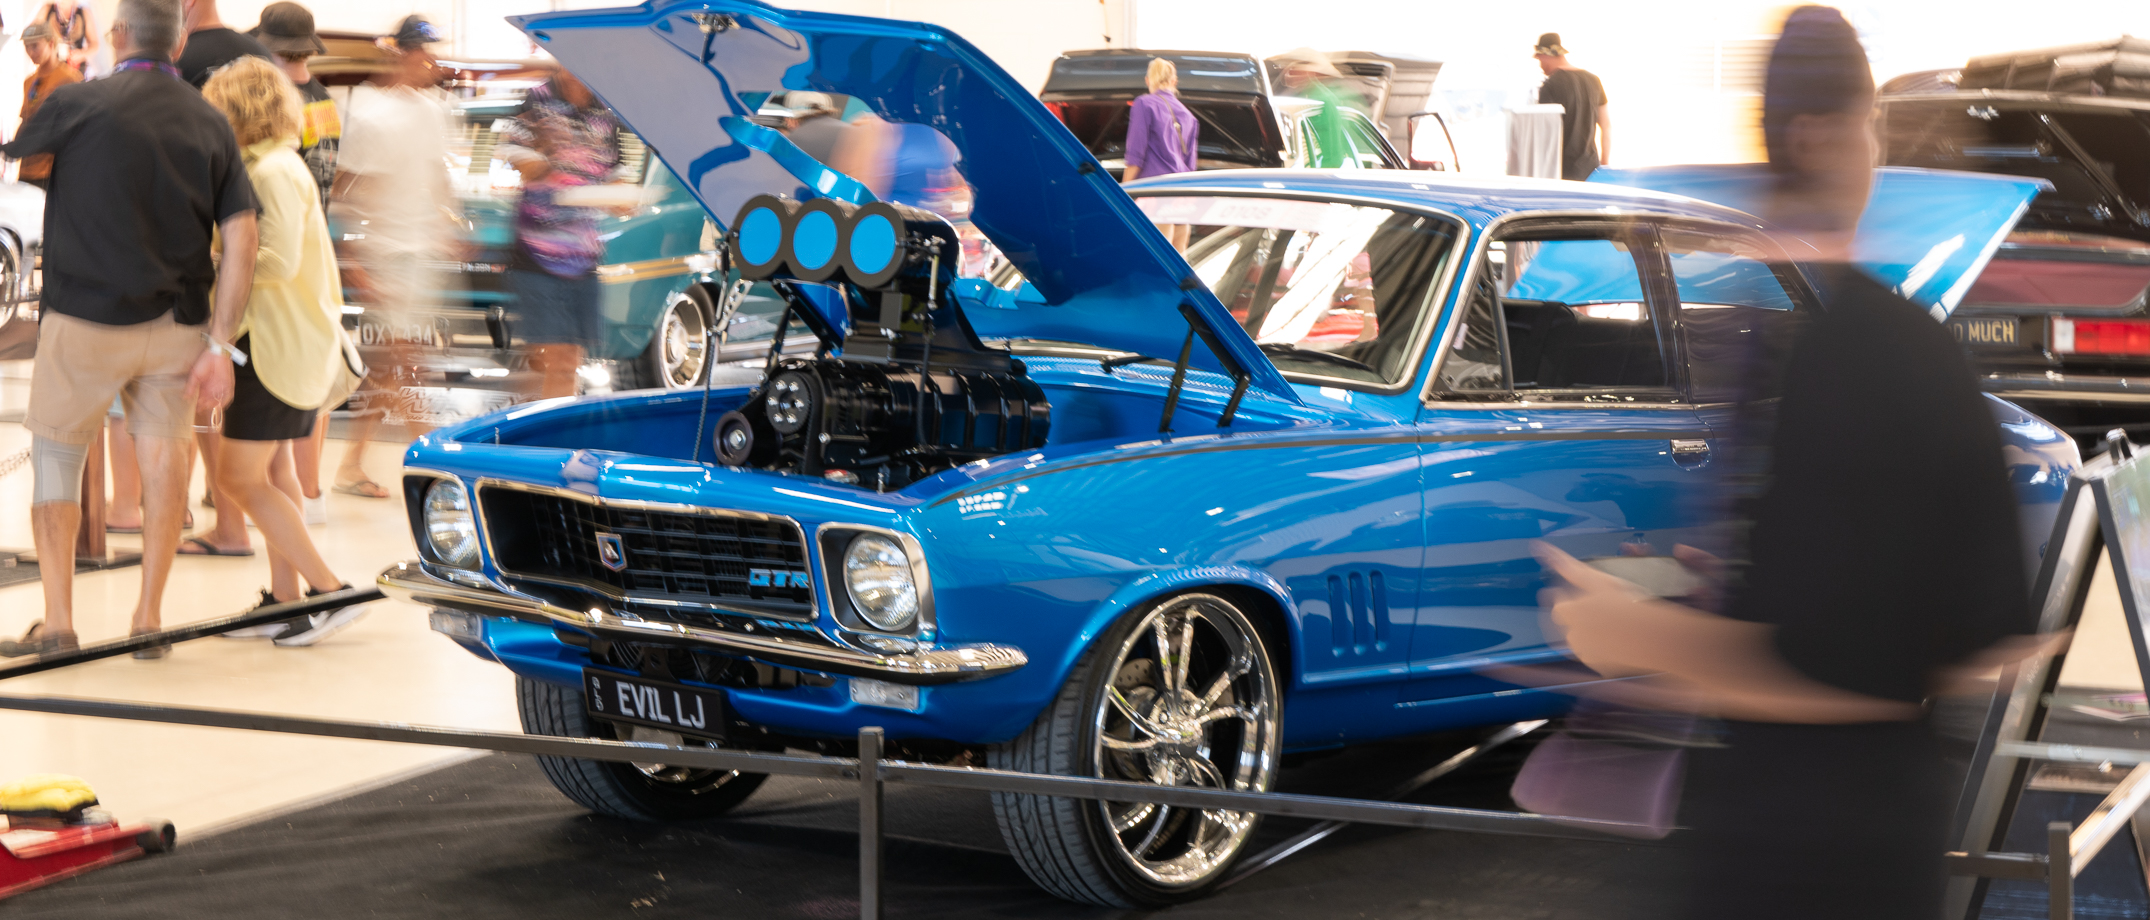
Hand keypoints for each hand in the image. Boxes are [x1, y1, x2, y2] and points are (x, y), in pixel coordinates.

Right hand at [186, 348, 233, 407]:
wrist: (216, 354)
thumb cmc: (204, 362)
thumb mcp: (195, 375)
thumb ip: (191, 387)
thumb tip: (185, 397)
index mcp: (204, 386)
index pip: (201, 398)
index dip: (199, 404)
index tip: (195, 408)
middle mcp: (212, 388)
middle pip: (210, 400)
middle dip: (205, 405)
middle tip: (201, 408)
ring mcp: (221, 387)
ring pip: (218, 399)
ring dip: (214, 404)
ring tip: (208, 406)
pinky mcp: (229, 385)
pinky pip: (228, 395)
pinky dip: (225, 401)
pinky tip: (220, 405)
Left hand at [1535, 541, 1681, 678]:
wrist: (1655, 638)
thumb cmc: (1628, 603)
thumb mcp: (1598, 580)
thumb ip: (1567, 566)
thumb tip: (1539, 547)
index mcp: (1566, 612)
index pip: (1557, 602)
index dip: (1571, 595)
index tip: (1586, 592)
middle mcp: (1570, 636)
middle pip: (1566, 623)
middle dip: (1578, 614)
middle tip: (1602, 607)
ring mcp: (1585, 655)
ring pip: (1580, 640)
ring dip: (1588, 631)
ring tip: (1611, 622)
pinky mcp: (1600, 669)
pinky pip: (1596, 656)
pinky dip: (1602, 648)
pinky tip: (1618, 638)